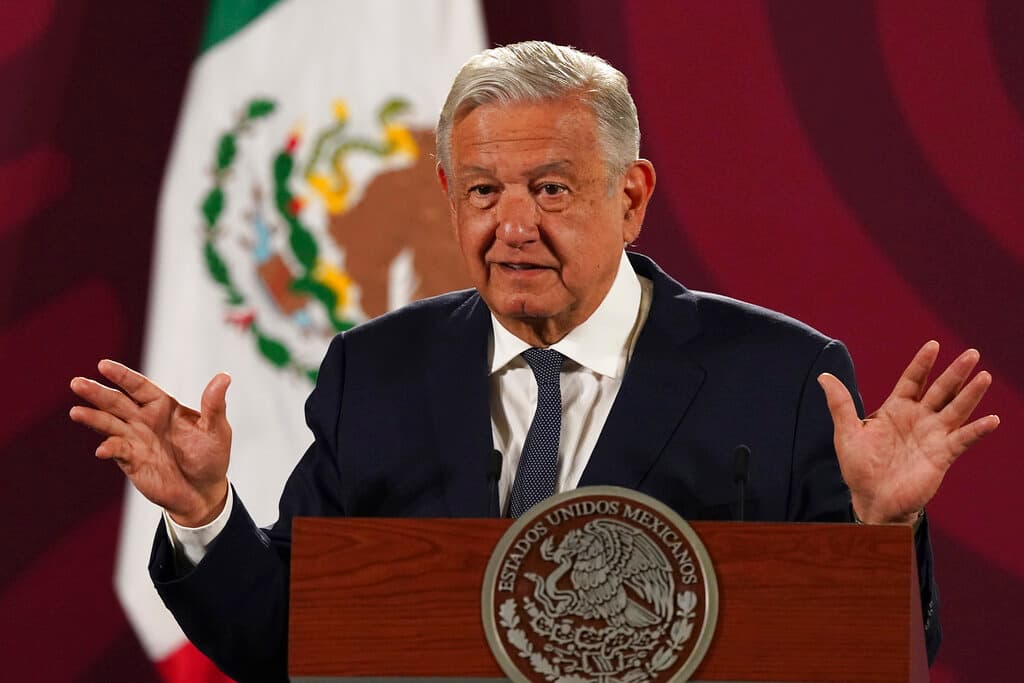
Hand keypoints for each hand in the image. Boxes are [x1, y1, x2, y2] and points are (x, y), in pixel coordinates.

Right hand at [70, 360, 231, 526]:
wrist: (203, 492)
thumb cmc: (211, 456)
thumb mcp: (216, 430)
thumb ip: (214, 405)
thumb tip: (224, 377)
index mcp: (163, 406)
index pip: (139, 386)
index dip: (122, 376)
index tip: (104, 365)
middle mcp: (145, 420)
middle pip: (117, 402)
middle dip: (97, 392)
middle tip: (77, 383)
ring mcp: (135, 440)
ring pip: (109, 424)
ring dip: (93, 418)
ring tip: (76, 412)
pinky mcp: (131, 461)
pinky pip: (117, 451)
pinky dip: (109, 448)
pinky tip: (103, 449)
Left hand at [818, 341, 999, 524]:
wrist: (872, 500)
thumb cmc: (859, 467)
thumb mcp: (847, 433)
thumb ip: (840, 404)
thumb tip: (824, 376)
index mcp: (896, 409)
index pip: (913, 380)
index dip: (922, 363)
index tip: (933, 345)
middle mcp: (918, 418)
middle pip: (940, 390)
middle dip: (955, 372)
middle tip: (972, 353)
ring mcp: (932, 436)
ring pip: (956, 410)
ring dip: (971, 394)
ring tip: (985, 377)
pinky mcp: (942, 455)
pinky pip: (963, 440)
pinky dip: (977, 430)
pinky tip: (992, 420)